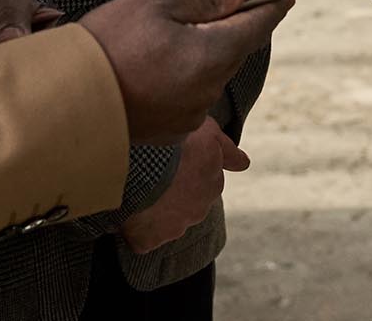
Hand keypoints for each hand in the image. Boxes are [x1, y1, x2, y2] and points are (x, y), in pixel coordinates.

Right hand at [79, 0, 291, 143]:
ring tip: (167, 38)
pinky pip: (192, 97)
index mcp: (213, 54)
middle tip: (218, 4)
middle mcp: (210, 88)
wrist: (65, 102)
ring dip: (204, 54)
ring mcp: (192, 113)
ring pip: (213, 74)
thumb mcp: (156, 5)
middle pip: (236, 49)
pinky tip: (155, 68)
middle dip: (232, 26)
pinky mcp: (173, 130)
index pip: (259, 25)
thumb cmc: (107, 47)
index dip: (273, 5)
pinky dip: (185, 79)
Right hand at [121, 118, 245, 253]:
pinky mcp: (149, 239)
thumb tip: (244, 164)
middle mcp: (198, 210)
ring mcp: (174, 227)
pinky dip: (137, 232)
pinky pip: (143, 240)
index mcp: (213, 184)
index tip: (174, 162)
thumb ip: (227, 150)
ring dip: (154, 211)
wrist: (143, 159)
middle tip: (153, 173)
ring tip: (136, 190)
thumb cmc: (177, 142)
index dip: (188, 171)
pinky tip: (127, 215)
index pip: (206, 183)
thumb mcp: (209, 132)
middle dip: (173, 193)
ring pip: (165, 222)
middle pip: (186, 204)